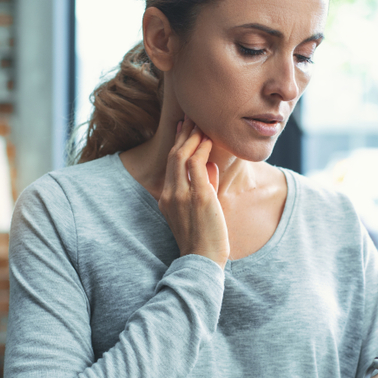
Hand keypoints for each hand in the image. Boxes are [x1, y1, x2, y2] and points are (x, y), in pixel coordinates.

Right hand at [157, 117, 229, 266]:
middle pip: (173, 155)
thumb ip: (205, 185)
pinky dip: (201, 149)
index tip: (185, 128)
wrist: (202, 261)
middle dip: (184, 134)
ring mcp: (181, 195)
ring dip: (193, 137)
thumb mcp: (201, 209)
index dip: (178, 143)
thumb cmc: (204, 240)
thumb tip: (210, 164)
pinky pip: (196, 164)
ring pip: (181, 156)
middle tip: (192, 117)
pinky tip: (209, 139)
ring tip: (202, 123)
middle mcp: (170, 194)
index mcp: (167, 199)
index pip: (170, 164)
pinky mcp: (197, 197)